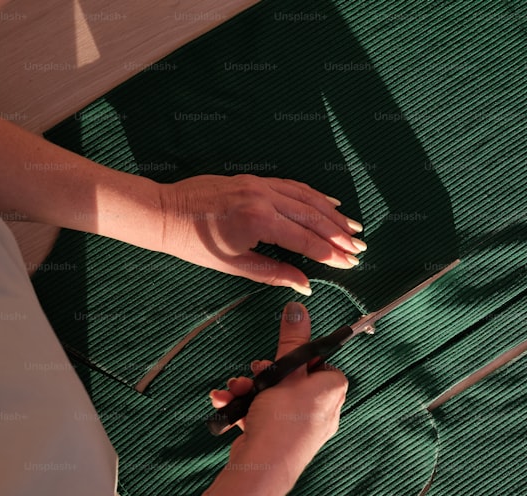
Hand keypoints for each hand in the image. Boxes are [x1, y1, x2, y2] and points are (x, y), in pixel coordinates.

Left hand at [159, 174, 365, 294]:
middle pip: (313, 217)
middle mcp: (264, 198)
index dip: (331, 253)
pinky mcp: (256, 179)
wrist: (165, 212)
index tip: (350, 263)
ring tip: (354, 228)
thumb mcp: (235, 266)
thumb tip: (306, 284)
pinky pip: (293, 185)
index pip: (306, 240)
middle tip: (360, 248)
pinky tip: (330, 204)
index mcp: (258, 222)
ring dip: (333, 215)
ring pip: (307, 198)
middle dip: (340, 235)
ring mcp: (260, 185)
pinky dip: (314, 195)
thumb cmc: (194, 244)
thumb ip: (275, 273)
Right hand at [209, 302, 347, 493]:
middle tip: (254, 372)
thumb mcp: (286, 371)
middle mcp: (322, 410)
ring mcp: (300, 427)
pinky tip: (226, 403)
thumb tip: (298, 307)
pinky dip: (244, 407)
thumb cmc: (283, 421)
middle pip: (292, 379)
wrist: (263, 466)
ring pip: (272, 396)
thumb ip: (292, 339)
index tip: (279, 358)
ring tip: (235, 390)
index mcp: (332, 390)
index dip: (296, 359)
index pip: (320, 363)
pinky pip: (262, 415)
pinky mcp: (279, 438)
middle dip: (264, 374)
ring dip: (248, 389)